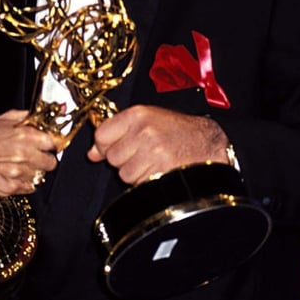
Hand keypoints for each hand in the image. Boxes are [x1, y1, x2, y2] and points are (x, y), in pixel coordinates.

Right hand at [0, 109, 58, 195]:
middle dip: (45, 159)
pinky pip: (30, 187)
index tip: (48, 145)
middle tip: (36, 157)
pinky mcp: (12, 187)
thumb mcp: (0, 120)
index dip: (50, 144)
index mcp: (24, 135)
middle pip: (51, 162)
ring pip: (41, 176)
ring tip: (20, 166)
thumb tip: (38, 116)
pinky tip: (14, 175)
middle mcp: (24, 155)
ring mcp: (19, 173)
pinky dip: (25, 183)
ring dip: (34, 172)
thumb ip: (23, 116)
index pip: (53, 142)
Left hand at [87, 105, 228, 185]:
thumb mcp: (147, 120)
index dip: (104, 146)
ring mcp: (152, 152)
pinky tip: (159, 171)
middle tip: (142, 153)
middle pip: (112, 157)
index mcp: (137, 115)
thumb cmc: (176, 131)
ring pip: (124, 174)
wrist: (207, 143)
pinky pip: (138, 184)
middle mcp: (143, 132)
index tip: (113, 147)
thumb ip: (116, 132)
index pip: (101, 135)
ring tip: (153, 161)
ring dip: (135, 173)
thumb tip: (92, 154)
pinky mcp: (160, 171)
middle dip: (124, 160)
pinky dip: (146, 182)